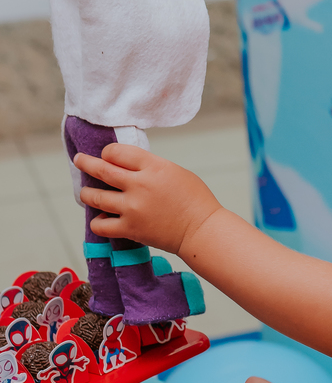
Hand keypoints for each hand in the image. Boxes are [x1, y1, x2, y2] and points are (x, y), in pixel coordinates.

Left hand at [75, 144, 220, 254]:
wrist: (202, 231)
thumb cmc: (195, 200)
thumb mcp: (175, 171)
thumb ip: (150, 167)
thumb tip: (127, 167)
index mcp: (153, 167)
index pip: (117, 152)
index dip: (109, 153)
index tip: (108, 156)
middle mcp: (139, 185)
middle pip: (101, 169)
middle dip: (85, 163)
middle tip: (79, 160)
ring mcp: (132, 208)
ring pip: (95, 197)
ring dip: (87, 193)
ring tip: (86, 193)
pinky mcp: (130, 228)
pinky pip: (101, 224)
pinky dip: (98, 220)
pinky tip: (103, 218)